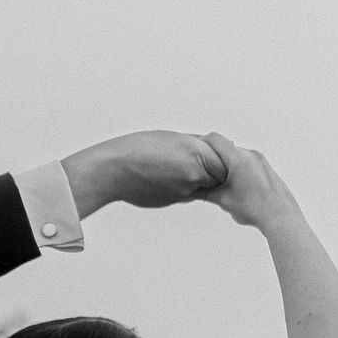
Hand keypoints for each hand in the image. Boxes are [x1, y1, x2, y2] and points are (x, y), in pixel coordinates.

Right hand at [63, 130, 230, 214]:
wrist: (112, 170)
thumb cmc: (137, 149)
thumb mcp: (173, 138)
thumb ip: (197, 145)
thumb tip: (215, 149)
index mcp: (195, 153)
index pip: (226, 159)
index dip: (224, 157)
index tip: (218, 154)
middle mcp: (194, 175)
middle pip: (220, 176)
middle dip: (216, 170)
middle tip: (203, 162)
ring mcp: (185, 191)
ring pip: (206, 186)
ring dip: (202, 179)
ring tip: (180, 166)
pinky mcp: (175, 200)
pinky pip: (191, 192)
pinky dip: (186, 185)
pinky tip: (169, 175)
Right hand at [197, 134, 302, 234]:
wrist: (281, 217)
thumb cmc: (256, 209)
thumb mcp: (224, 200)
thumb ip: (207, 190)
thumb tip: (195, 188)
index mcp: (239, 159)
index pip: (214, 139)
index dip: (201, 144)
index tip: (195, 153)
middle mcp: (251, 155)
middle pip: (226, 147)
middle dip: (214, 157)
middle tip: (205, 170)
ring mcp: (261, 160)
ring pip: (237, 155)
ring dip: (227, 164)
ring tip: (221, 182)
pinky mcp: (266, 168)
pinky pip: (248, 161)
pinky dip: (238, 169)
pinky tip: (236, 186)